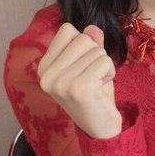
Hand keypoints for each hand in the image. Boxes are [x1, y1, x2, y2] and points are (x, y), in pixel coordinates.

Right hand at [37, 23, 121, 138]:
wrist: (100, 127)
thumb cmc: (93, 93)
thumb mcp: (88, 63)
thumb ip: (89, 44)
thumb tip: (92, 28)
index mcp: (44, 67)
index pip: (67, 30)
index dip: (83, 42)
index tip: (82, 65)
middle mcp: (47, 75)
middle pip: (83, 39)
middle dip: (96, 54)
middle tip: (92, 76)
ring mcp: (61, 82)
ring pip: (96, 50)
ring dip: (104, 65)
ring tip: (97, 83)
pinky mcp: (79, 88)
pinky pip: (104, 61)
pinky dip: (110, 72)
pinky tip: (101, 88)